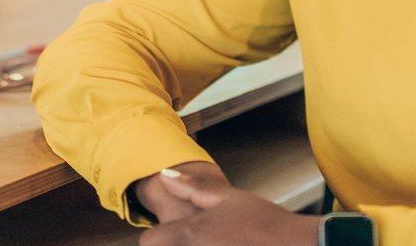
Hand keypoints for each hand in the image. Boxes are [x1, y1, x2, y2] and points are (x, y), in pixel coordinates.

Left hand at [138, 165, 319, 245]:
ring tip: (212, 241)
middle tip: (196, 236)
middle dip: (173, 243)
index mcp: (191, 233)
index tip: (167, 231)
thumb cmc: (266, 223)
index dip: (157, 235)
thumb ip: (192, 186)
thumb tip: (165, 175)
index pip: (149, 241)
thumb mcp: (228, 197)